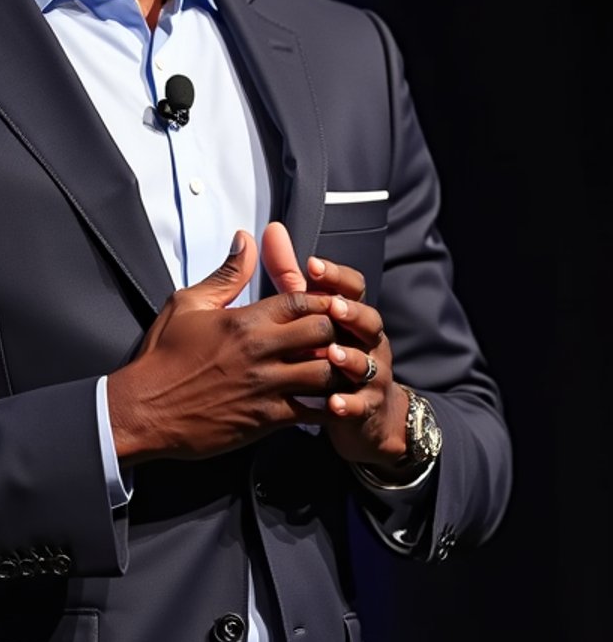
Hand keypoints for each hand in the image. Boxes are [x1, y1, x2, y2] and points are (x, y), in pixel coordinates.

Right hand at [107, 229, 348, 464]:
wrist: (145, 409)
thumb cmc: (162, 357)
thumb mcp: (187, 304)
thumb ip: (226, 275)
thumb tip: (246, 240)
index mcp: (244, 321)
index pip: (301, 300)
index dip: (321, 299)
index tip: (326, 304)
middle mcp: (260, 351)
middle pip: (323, 332)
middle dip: (335, 331)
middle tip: (336, 335)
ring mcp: (266, 387)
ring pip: (326, 373)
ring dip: (336, 369)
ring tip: (337, 367)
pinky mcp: (266, 420)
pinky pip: (313, 411)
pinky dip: (326, 406)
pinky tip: (325, 401)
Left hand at [262, 222, 409, 473]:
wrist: (363, 411)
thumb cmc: (326, 353)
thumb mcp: (306, 315)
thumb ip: (289, 277)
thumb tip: (270, 230)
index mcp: (349, 313)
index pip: (351, 286)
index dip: (334, 274)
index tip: (311, 264)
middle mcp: (365, 340)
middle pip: (368, 319)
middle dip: (351, 312)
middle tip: (332, 307)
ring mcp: (370, 374)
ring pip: (368, 361)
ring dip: (352, 358)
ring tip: (333, 355)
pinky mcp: (367, 407)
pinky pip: (362, 405)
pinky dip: (350, 404)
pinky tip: (334, 403)